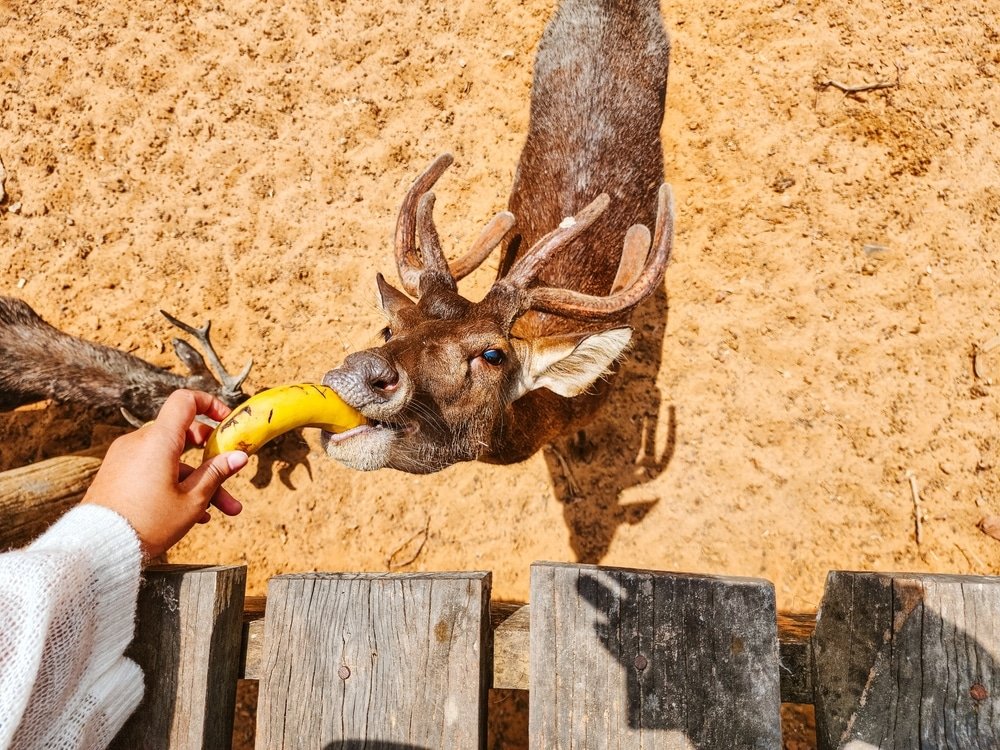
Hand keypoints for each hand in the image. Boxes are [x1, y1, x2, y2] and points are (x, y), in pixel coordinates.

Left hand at [83, 389, 249, 559]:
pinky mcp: (117, 473)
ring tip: (219, 510)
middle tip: (231, 473)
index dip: (209, 405)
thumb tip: (239, 456)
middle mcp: (139, 442)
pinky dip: (173, 483)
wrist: (97, 548)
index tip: (226, 421)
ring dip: (196, 480)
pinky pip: (152, 470)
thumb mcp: (192, 500)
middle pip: (183, 437)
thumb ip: (217, 473)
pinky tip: (191, 513)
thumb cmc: (147, 523)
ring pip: (171, 460)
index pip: (185, 401)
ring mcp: (125, 457)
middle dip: (211, 459)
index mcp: (159, 440)